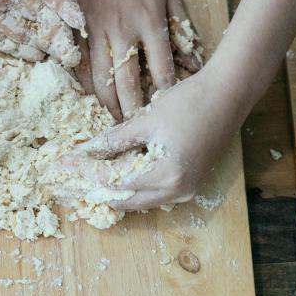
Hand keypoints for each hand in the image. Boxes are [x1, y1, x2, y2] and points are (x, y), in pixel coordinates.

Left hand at [62, 67, 244, 209]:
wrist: (230, 94)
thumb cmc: (190, 102)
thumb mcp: (146, 120)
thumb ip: (115, 140)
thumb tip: (87, 151)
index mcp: (165, 175)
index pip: (114, 181)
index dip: (86, 172)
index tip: (65, 164)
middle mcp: (177, 191)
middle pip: (126, 200)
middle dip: (97, 188)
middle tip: (74, 177)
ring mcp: (186, 191)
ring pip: (140, 201)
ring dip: (115, 190)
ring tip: (91, 176)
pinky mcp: (190, 185)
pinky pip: (154, 194)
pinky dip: (134, 187)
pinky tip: (118, 174)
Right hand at [65, 0, 201, 120]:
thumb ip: (181, 27)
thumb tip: (194, 62)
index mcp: (149, 21)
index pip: (161, 70)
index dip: (164, 95)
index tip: (166, 114)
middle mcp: (122, 31)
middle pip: (128, 83)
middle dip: (134, 111)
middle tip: (137, 130)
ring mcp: (96, 32)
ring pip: (101, 80)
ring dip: (109, 105)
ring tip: (116, 123)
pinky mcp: (77, 30)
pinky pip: (80, 67)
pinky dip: (87, 87)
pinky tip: (92, 102)